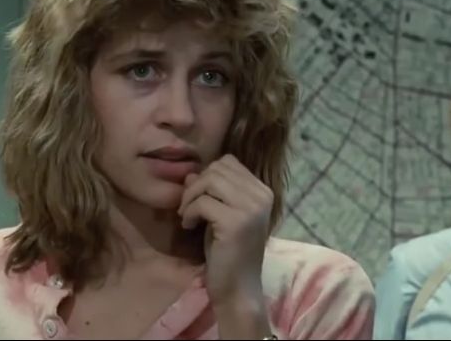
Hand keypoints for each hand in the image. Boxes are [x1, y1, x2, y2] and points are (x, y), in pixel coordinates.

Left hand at [178, 154, 273, 337]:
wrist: (238, 288)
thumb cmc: (229, 252)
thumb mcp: (220, 215)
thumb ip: (211, 191)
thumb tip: (191, 173)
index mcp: (263, 191)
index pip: (228, 162)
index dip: (207, 176)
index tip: (199, 198)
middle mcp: (262, 195)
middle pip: (217, 168)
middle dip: (195, 186)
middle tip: (188, 209)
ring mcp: (251, 208)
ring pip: (209, 181)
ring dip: (190, 198)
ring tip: (188, 216)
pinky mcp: (236, 222)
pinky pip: (202, 203)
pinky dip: (189, 213)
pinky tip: (189, 227)